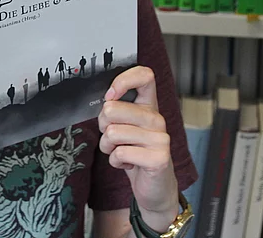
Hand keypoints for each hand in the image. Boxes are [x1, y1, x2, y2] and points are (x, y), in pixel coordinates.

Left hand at [99, 66, 179, 232]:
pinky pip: (120, 153)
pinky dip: (115, 161)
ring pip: (113, 132)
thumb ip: (117, 112)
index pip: (145, 76)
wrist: (154, 187)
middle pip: (113, 109)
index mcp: (149, 106)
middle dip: (102, 125)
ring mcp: (160, 138)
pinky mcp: (158, 158)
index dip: (123, 80)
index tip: (110, 95)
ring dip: (107, 147)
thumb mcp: (125, 128)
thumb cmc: (135, 154)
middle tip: (112, 137)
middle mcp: (157, 119)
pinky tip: (127, 164)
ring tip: (119, 152)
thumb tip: (104, 101)